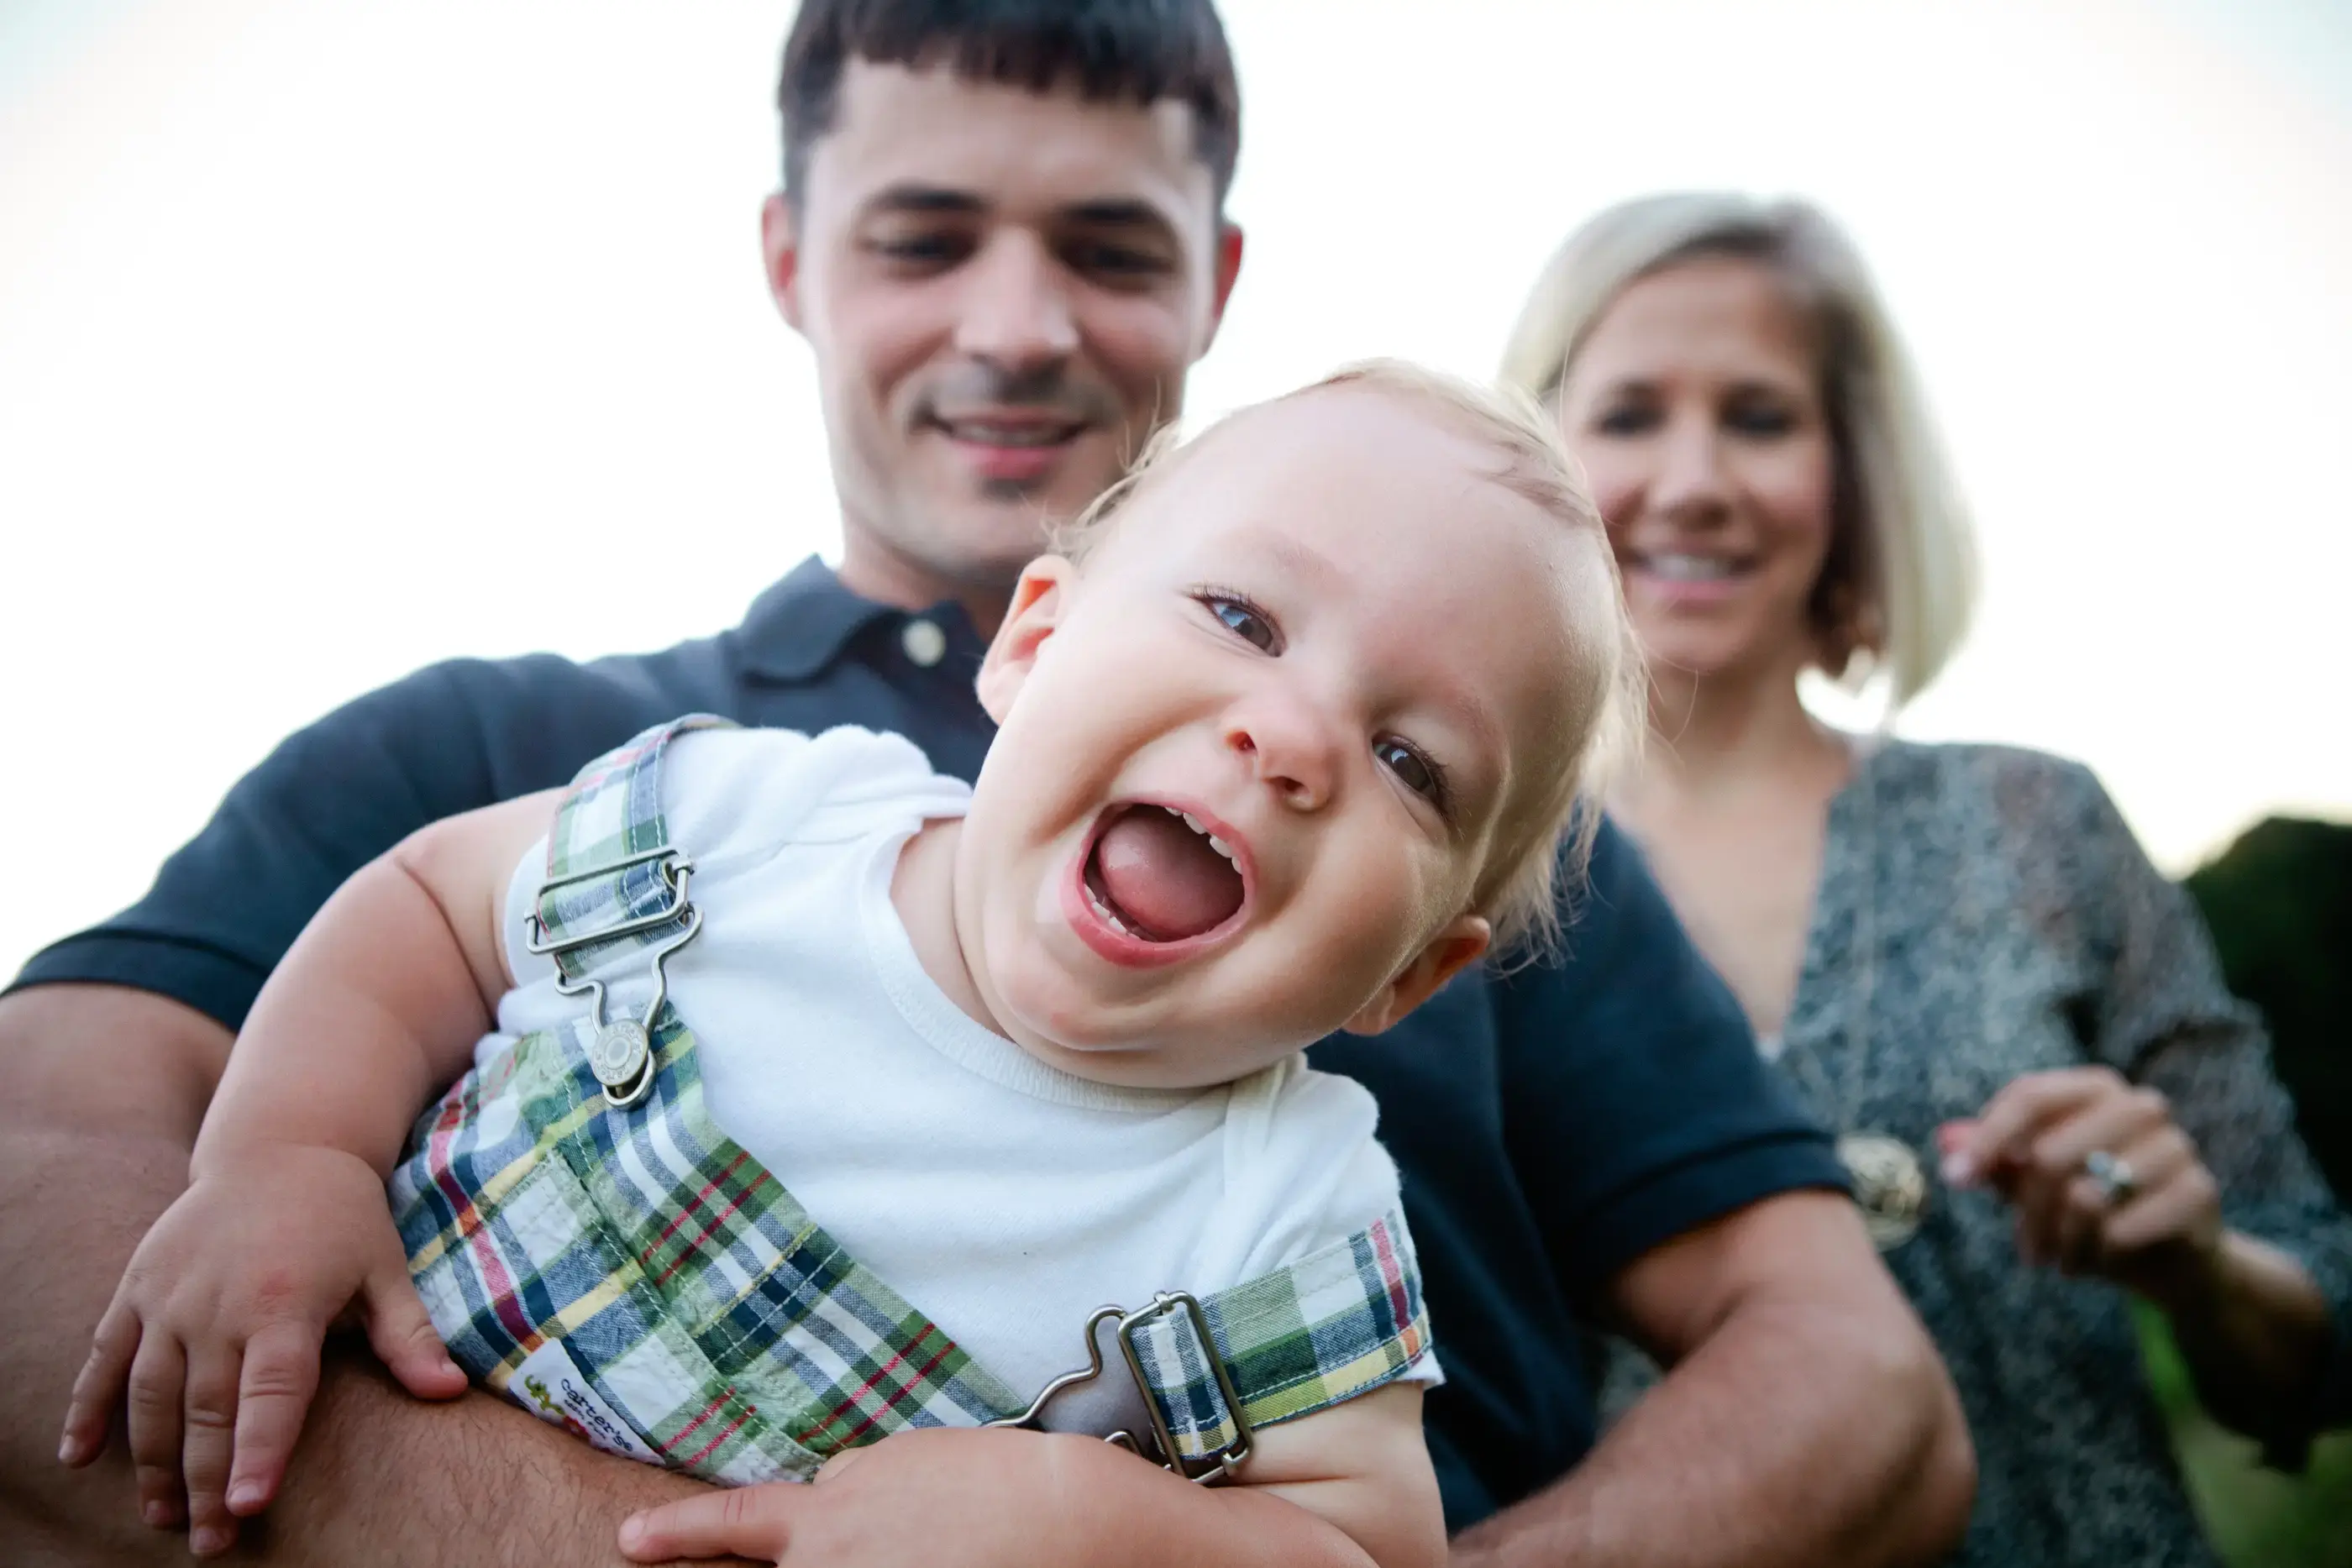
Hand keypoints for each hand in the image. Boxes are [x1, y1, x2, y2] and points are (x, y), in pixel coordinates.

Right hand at [57, 1141, 466, 1556]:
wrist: (279, 1146)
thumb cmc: (342, 1216)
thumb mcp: (385, 1268)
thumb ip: (409, 1336)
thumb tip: (451, 1392)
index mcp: (284, 1302)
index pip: (271, 1391)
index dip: (259, 1449)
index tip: (247, 1505)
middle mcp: (217, 1305)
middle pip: (208, 1409)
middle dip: (207, 1480)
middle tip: (211, 1541)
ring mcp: (169, 1299)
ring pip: (150, 1395)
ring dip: (152, 1461)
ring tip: (164, 1517)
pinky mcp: (136, 1290)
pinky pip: (103, 1357)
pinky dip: (87, 1408)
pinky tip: (79, 1460)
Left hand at [617, 1427, 1101, 1565]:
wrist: (1063, 1517)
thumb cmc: (993, 1480)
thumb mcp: (905, 1458)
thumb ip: (849, 1483)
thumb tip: (827, 1497)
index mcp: (826, 1514)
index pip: (732, 1522)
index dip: (676, 1532)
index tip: (630, 1540)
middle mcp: (828, 1566)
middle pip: (797, 1562)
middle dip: (838, 1546)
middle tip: (909, 1533)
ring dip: (886, 1552)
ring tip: (942, 1540)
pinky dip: (908, 1562)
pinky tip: (948, 1551)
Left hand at [1941, 1065, 2224, 1303]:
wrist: (2171, 1259)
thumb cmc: (2093, 1211)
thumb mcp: (2036, 1186)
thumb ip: (1995, 1161)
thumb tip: (1945, 1141)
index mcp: (2094, 1089)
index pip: (2029, 1097)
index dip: (1987, 1139)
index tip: (1955, 1181)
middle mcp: (2139, 1105)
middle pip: (2050, 1154)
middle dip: (2027, 1212)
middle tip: (2027, 1251)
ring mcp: (2176, 1145)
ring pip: (2085, 1196)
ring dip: (2063, 1241)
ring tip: (2064, 1259)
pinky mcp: (2198, 1191)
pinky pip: (2123, 1228)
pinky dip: (2101, 1254)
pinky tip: (2104, 1260)